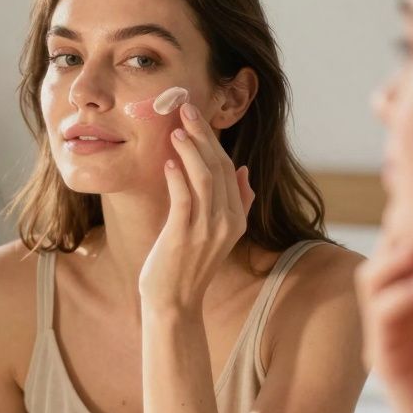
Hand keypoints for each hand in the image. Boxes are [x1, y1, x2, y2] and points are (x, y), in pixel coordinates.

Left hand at [139, 103, 255, 312]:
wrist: (174, 303)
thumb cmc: (188, 267)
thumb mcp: (218, 235)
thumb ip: (236, 204)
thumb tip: (243, 171)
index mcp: (237, 219)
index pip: (229, 169)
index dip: (213, 141)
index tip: (198, 118)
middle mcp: (227, 222)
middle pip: (219, 168)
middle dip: (203, 135)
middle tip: (187, 109)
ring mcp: (208, 230)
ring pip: (205, 178)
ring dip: (191, 149)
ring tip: (176, 129)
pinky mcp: (184, 236)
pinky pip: (184, 198)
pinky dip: (177, 176)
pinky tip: (168, 161)